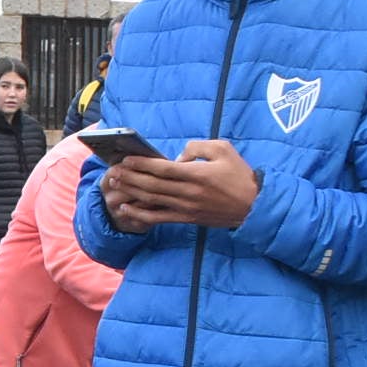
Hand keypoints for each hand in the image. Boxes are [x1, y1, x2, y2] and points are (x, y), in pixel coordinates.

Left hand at [100, 139, 258, 230]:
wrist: (254, 206)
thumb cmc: (239, 174)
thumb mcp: (223, 149)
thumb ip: (198, 147)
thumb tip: (177, 155)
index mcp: (197, 174)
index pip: (163, 169)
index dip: (142, 164)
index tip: (126, 159)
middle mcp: (189, 192)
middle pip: (152, 185)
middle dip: (130, 177)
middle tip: (113, 171)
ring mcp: (186, 207)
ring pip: (152, 200)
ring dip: (131, 192)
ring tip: (115, 185)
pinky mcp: (187, 219)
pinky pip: (159, 218)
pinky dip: (140, 214)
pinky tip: (126, 209)